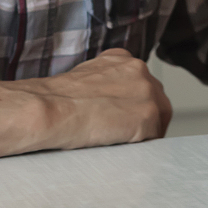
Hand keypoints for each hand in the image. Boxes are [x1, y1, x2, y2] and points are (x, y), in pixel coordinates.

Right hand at [28, 48, 172, 149]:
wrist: (49, 109)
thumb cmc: (55, 100)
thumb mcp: (83, 80)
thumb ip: (104, 85)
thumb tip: (107, 104)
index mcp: (121, 59)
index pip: (141, 85)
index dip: (133, 105)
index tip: (123, 118)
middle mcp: (138, 69)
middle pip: (156, 100)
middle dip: (144, 119)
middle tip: (125, 137)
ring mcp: (146, 91)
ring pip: (158, 119)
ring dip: (144, 133)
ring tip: (121, 144)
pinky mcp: (148, 115)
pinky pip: (154, 138)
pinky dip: (141, 147)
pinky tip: (122, 148)